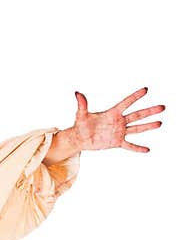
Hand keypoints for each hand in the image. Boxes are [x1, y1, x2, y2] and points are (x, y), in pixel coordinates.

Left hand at [44, 87, 165, 164]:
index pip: (126, 103)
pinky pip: (129, 146)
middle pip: (137, 115)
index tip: (146, 89)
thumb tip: (77, 93)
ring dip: (148, 126)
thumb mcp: (81, 114)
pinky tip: (147, 150)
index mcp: (112, 113)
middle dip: (150, 111)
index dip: (135, 96)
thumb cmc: (80, 125)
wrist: (79, 138)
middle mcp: (118, 121)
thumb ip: (82, 104)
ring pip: (137, 128)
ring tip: (160, 123)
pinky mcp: (116, 142)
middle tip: (162, 107)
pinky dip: (137, 148)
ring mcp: (119, 132)